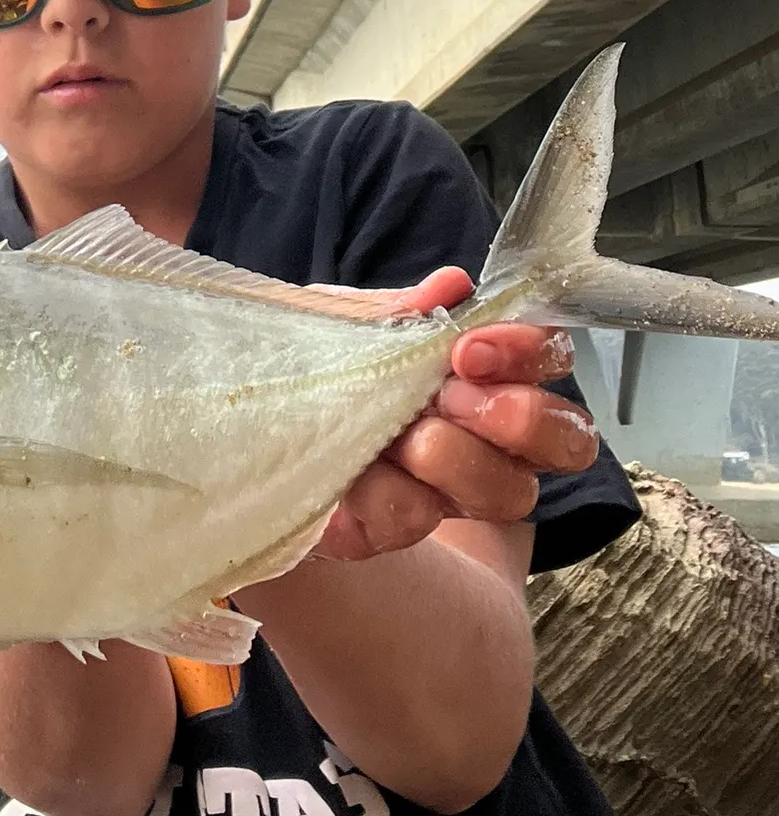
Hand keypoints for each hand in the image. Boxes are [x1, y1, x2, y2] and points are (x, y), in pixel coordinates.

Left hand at [314, 267, 597, 560]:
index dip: (529, 352)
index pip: (548, 357)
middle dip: (519, 416)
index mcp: (482, 372)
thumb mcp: (343, 320)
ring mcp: (448, 490)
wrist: (248, 422)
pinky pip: (415, 519)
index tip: (471, 348)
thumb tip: (451, 286)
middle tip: (452, 396)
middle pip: (566, 439)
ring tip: (409, 439)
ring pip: (510, 493)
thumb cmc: (313, 362)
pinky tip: (354, 474)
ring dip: (460, 459)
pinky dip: (385, 492)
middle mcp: (485, 434)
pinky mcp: (396, 529)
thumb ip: (399, 310)